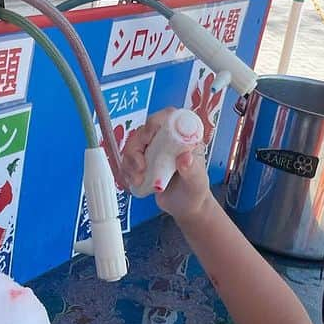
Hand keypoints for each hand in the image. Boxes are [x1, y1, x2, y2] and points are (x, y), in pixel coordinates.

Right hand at [122, 110, 215, 227]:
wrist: (185, 207)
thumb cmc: (195, 191)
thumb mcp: (196, 183)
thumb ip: (192, 171)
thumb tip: (185, 157)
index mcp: (184, 136)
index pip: (168, 116)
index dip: (155, 123)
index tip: (148, 138)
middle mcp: (167, 138)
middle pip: (145, 130)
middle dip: (136, 148)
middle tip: (140, 168)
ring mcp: (154, 148)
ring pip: (132, 144)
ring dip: (130, 161)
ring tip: (138, 180)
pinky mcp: (143, 160)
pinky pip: (127, 159)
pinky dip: (126, 170)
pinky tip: (134, 181)